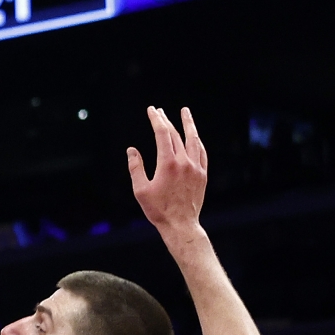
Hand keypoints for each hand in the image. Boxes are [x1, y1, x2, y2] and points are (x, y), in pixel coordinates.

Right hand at [127, 106, 208, 236]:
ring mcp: (196, 167)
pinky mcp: (202, 175)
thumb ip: (136, 168)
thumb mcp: (140, 190)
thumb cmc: (158, 210)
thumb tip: (132, 150)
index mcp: (167, 164)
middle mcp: (184, 162)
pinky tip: (194, 137)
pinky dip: (196, 142)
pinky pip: (202, 152)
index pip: (162, 133)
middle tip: (160, 111)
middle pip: (175, 134)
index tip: (152, 110)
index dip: (156, 119)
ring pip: (193, 140)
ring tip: (185, 112)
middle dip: (166, 120)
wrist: (181, 225)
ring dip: (188, 124)